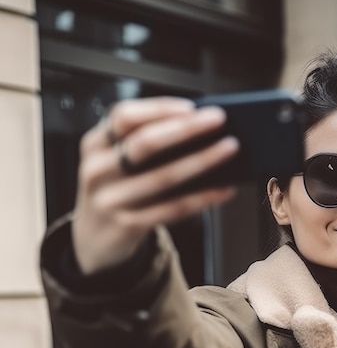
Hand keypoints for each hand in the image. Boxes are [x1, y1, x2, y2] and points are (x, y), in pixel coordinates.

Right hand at [72, 97, 239, 274]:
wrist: (94, 240)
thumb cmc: (117, 192)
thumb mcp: (115, 164)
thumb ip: (143, 146)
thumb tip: (200, 130)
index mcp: (95, 145)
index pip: (123, 116)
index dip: (158, 109)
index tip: (191, 107)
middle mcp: (98, 170)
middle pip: (145, 143)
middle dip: (186, 129)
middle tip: (219, 120)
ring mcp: (111, 200)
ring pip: (163, 177)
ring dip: (202, 160)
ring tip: (229, 149)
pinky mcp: (128, 226)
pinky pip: (172, 209)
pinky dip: (202, 198)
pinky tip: (223, 190)